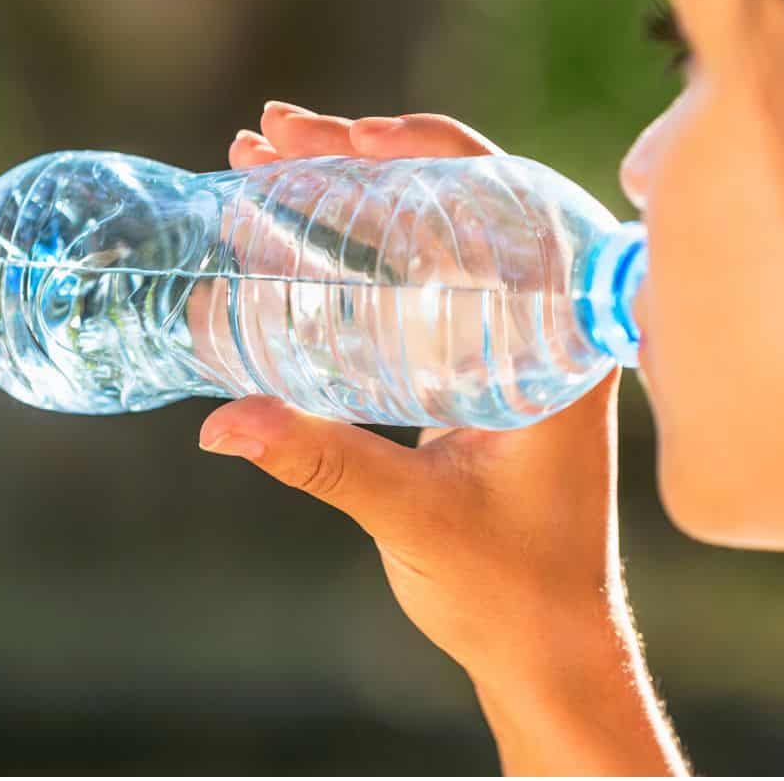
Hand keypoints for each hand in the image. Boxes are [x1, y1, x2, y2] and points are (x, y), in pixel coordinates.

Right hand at [198, 101, 625, 682]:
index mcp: (563, 337)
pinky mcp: (471, 370)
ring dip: (345, 200)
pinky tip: (283, 240)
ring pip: (425, 240)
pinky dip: (349, 258)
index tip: (343, 136)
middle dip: (357, 160)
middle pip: (453, 203)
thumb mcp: (415, 516)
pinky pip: (412, 288)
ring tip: (257, 166)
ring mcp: (506, 342)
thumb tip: (221, 424)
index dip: (423, 148)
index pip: (504, 199)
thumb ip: (324, 462)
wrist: (544, 646)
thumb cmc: (513, 587)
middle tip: (267, 136)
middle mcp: (543, 323)